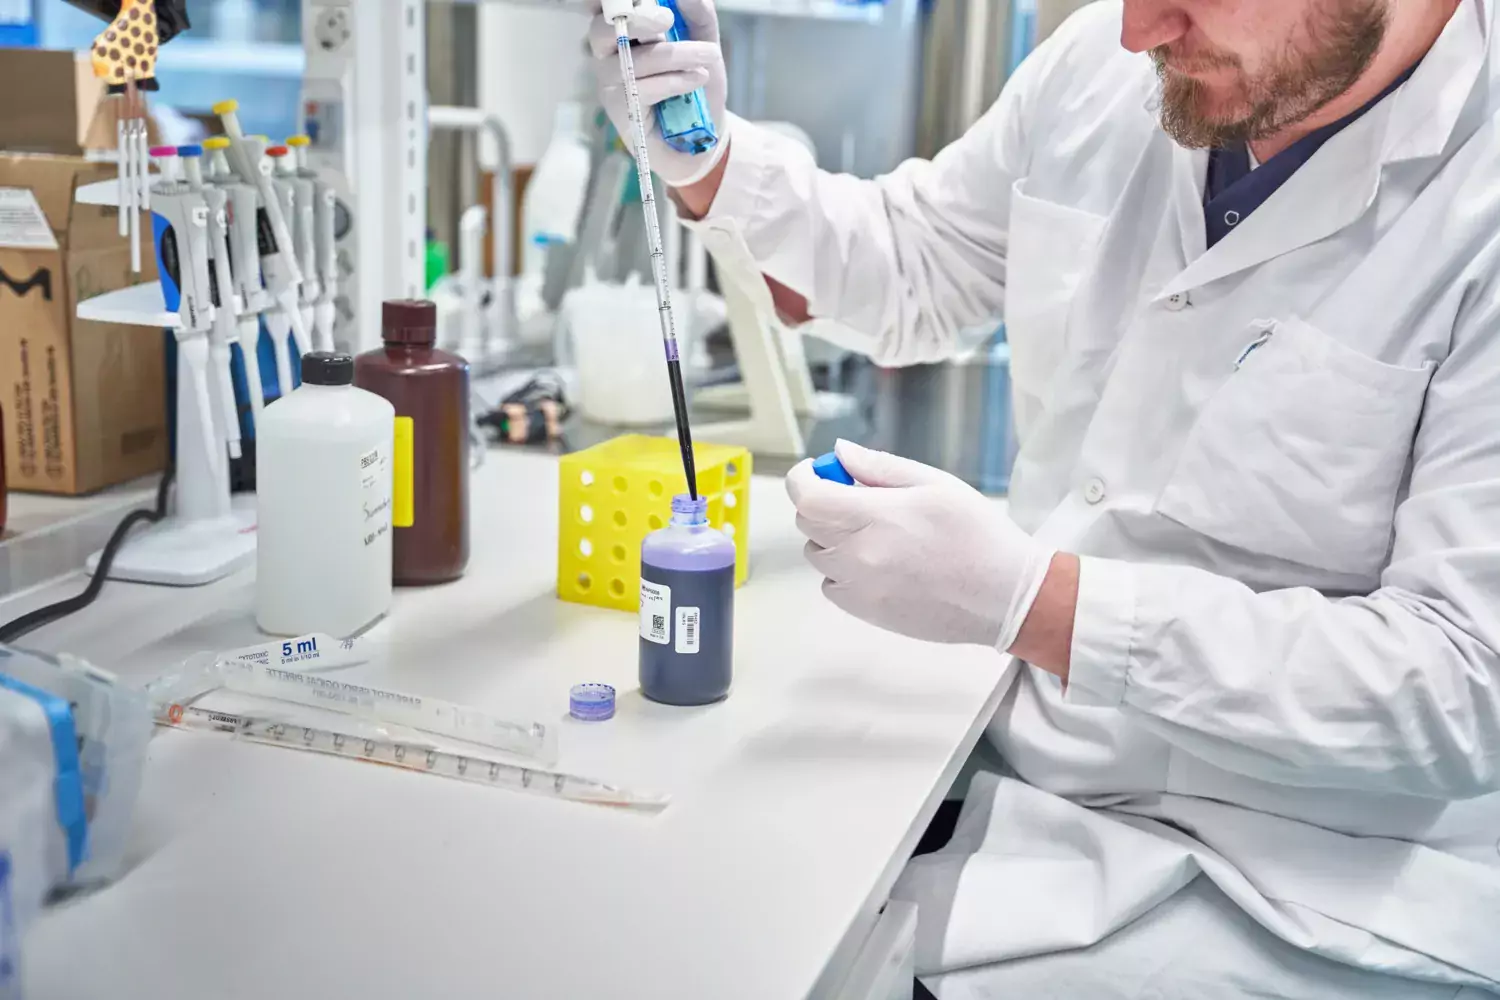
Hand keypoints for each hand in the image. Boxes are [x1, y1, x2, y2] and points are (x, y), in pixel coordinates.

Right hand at [588, 0, 729, 187]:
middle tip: (668, 19)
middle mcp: (607, 55)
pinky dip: (675, 81)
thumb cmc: (696, 87)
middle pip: (602, 29)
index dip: (611, 1)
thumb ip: (698, 16)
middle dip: (637, 19)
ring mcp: (611, 85)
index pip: (602, 8)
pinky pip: (643, 89)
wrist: (702, 138)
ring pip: (632, 61)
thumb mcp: (705, 44)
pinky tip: (697, 80)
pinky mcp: (621, 112)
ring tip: (708, 56)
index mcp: (623, 31)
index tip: (650, 2)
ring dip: (675, 54)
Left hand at [786, 441, 1055, 649]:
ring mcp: (859, 588)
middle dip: (823, 503)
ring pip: (819, 555)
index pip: (806, 496)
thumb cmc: (977, 534)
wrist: (1005, 596)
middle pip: (807, 524)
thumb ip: (879, 467)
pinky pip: (833, 585)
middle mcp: (858, 555)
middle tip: (858, 497)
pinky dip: (844, 570)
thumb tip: (839, 453)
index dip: (804, 477)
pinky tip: (880, 563)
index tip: (817, 471)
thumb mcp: (934, 484)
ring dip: (833, 538)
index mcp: (873, 516)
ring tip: (877, 533)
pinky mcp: (866, 613)